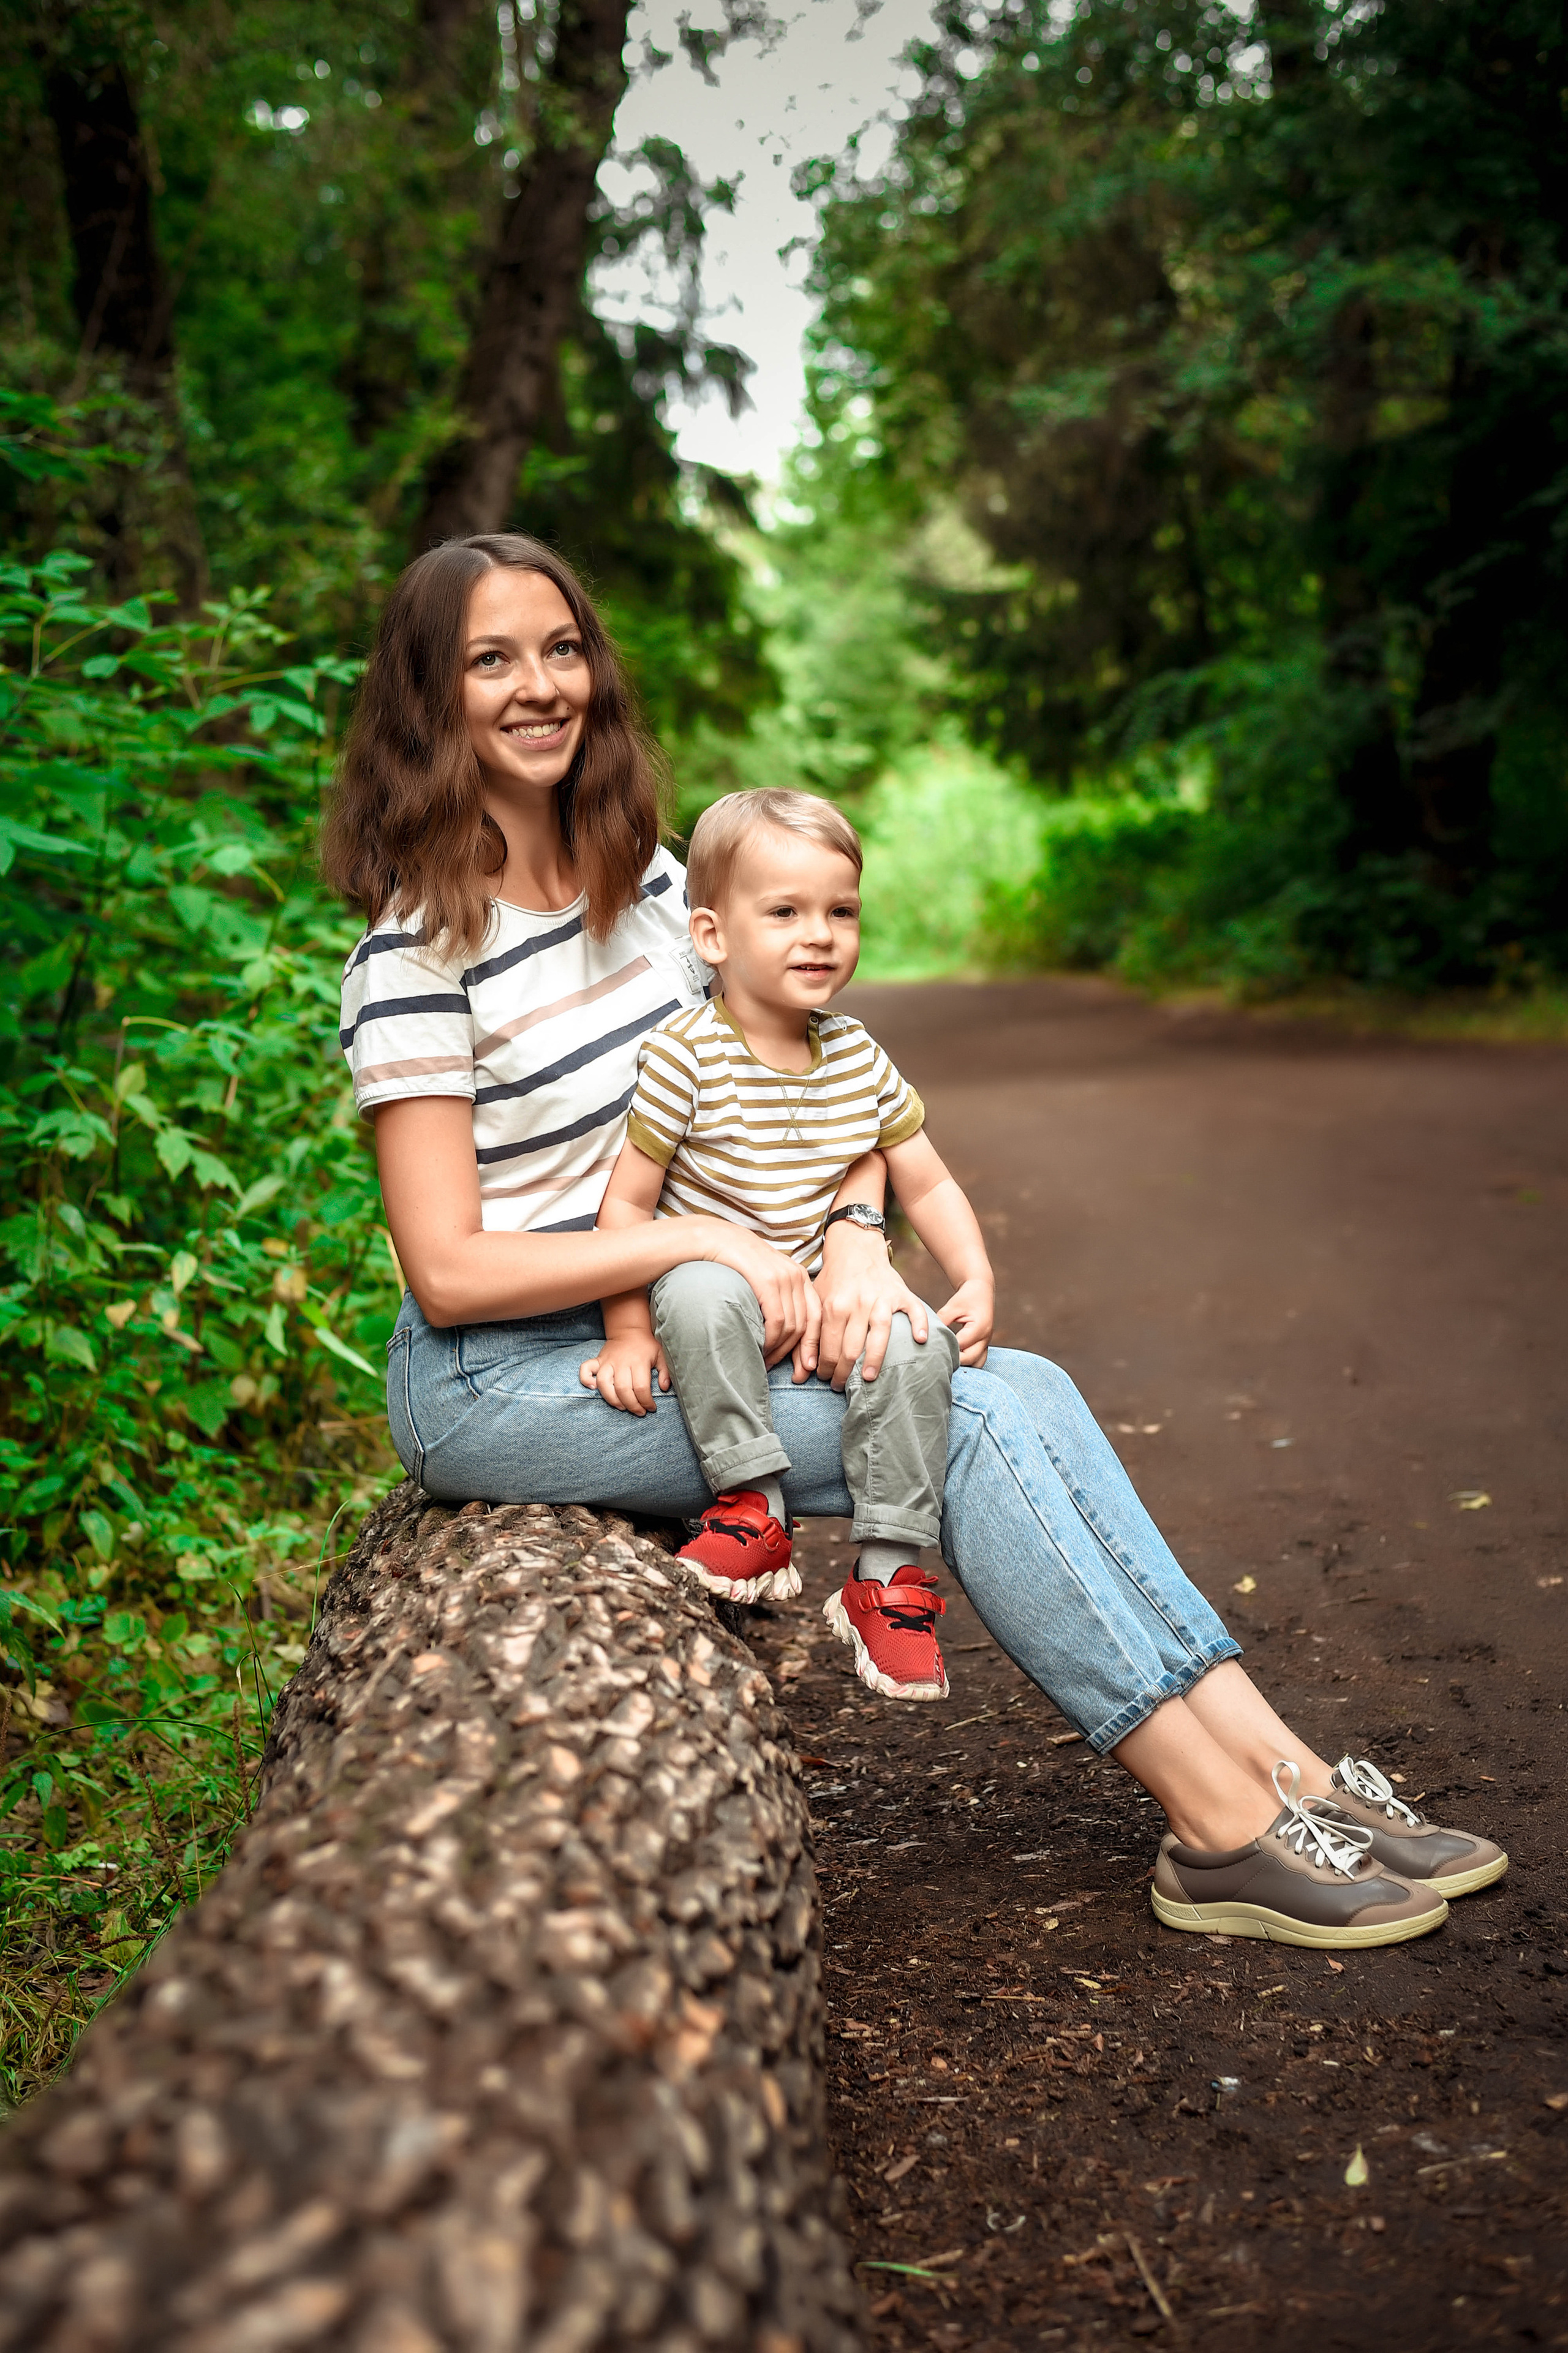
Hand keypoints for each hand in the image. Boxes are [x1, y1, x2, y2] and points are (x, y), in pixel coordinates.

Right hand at [578, 1332, 671, 1414]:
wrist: (629, 1329)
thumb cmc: (646, 1346)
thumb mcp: (660, 1356)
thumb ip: (664, 1372)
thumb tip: (664, 1388)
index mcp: (638, 1361)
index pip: (641, 1388)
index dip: (646, 1402)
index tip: (651, 1408)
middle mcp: (621, 1362)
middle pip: (623, 1390)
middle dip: (632, 1406)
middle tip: (639, 1412)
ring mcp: (607, 1361)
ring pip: (604, 1384)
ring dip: (612, 1400)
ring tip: (622, 1407)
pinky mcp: (598, 1360)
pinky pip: (585, 1369)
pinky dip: (585, 1379)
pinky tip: (593, 1388)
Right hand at [700, 1221, 821, 1368]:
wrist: (712, 1239)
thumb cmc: (735, 1263)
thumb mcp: (764, 1278)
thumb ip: (779, 1300)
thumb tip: (786, 1332)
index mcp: (799, 1276)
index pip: (816, 1317)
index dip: (813, 1345)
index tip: (807, 1368)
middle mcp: (796, 1275)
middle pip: (807, 1325)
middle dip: (800, 1355)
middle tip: (791, 1376)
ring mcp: (783, 1277)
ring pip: (792, 1326)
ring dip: (781, 1351)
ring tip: (767, 1363)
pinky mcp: (767, 1281)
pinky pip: (777, 1320)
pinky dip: (771, 1340)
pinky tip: (761, 1349)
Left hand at [800, 1221, 931, 1388]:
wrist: (856, 1249)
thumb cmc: (834, 1281)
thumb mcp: (815, 1303)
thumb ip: (808, 1336)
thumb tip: (802, 1371)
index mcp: (835, 1306)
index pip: (829, 1347)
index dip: (825, 1368)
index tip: (824, 1379)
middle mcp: (858, 1303)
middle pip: (851, 1347)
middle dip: (844, 1372)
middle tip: (840, 1386)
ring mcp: (882, 1299)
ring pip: (880, 1334)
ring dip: (873, 1360)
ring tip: (867, 1378)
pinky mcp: (901, 1294)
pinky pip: (914, 1311)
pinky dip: (919, 1324)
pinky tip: (919, 1340)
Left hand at [937, 1277, 992, 1367]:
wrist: (982, 1291)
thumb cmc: (967, 1297)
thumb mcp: (952, 1306)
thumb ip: (942, 1321)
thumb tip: (928, 1336)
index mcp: (979, 1327)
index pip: (960, 1346)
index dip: (946, 1350)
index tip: (931, 1352)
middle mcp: (985, 1337)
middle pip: (970, 1359)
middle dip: (954, 1361)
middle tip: (936, 1360)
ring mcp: (987, 1342)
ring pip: (977, 1363)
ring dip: (963, 1364)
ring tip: (946, 1360)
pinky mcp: (984, 1344)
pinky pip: (978, 1359)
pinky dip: (967, 1362)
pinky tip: (954, 1359)